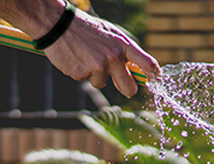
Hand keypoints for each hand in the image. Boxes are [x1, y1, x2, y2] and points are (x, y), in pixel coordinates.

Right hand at [43, 9, 159, 97]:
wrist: (58, 24)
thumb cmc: (88, 30)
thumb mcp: (111, 34)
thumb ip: (125, 52)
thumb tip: (139, 72)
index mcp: (123, 45)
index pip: (148, 64)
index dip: (154, 76)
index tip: (155, 80)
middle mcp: (113, 57)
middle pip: (130, 88)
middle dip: (127, 89)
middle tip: (119, 82)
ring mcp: (98, 66)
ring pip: (103, 84)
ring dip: (96, 76)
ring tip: (87, 57)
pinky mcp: (81, 73)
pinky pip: (86, 80)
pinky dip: (81, 73)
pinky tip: (76, 58)